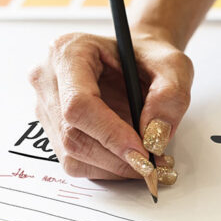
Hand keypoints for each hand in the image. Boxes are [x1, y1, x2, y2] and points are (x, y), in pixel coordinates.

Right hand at [29, 30, 192, 183]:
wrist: (139, 59)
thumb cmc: (149, 56)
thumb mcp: (173, 65)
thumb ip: (170, 95)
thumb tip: (154, 135)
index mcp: (69, 52)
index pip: (79, 103)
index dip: (110, 134)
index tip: (142, 152)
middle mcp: (48, 79)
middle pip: (72, 134)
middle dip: (116, 157)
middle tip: (152, 166)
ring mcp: (47, 106)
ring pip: (72, 154)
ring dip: (114, 167)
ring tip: (147, 162)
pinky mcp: (54, 129)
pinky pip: (76, 161)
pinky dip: (107, 168)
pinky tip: (130, 159)